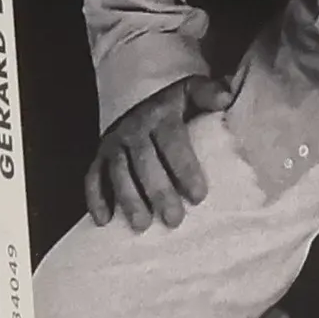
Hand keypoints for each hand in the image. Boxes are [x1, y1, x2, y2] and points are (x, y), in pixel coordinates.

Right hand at [84, 72, 233, 230]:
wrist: (142, 101)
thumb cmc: (176, 106)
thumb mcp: (192, 92)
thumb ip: (209, 93)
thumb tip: (226, 97)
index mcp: (160, 113)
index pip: (172, 140)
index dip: (184, 168)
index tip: (199, 196)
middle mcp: (133, 127)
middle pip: (144, 161)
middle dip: (158, 191)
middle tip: (174, 220)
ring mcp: (113, 142)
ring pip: (118, 172)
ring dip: (129, 199)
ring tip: (143, 225)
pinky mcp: (99, 156)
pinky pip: (92, 177)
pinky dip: (96, 198)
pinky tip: (104, 220)